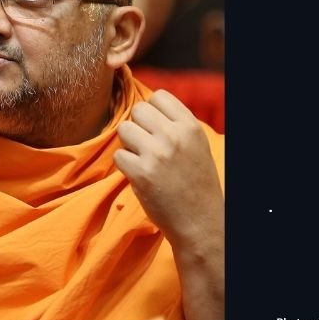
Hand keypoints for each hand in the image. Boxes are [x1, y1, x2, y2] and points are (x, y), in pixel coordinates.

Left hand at [114, 89, 222, 248]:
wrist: (200, 222)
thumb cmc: (196, 184)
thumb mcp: (197, 145)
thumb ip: (175, 124)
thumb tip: (147, 107)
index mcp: (190, 127)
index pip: (159, 96)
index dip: (153, 112)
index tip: (156, 129)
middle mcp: (174, 136)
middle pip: (138, 110)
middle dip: (138, 127)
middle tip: (147, 147)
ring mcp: (156, 154)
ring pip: (124, 129)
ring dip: (129, 144)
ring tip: (143, 160)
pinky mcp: (141, 173)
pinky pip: (118, 155)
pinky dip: (125, 165)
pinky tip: (140, 175)